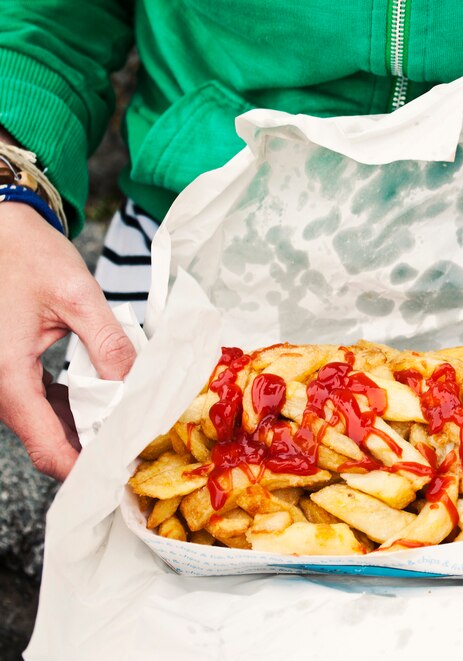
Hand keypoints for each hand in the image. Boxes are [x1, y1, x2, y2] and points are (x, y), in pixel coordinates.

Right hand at [0, 203, 135, 478]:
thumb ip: (109, 345)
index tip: (126, 470)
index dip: (88, 467)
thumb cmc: (26, 254)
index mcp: (6, 375)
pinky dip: (73, 406)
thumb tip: (137, 387)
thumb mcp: (77, 296)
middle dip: (95, 446)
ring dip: (86, 426)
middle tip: (142, 444)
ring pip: (46, 425)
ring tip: (131, 420)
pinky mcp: (9, 373)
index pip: (49, 448)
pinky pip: (41, 404)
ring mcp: (2, 383)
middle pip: (49, 442)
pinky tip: (106, 396)